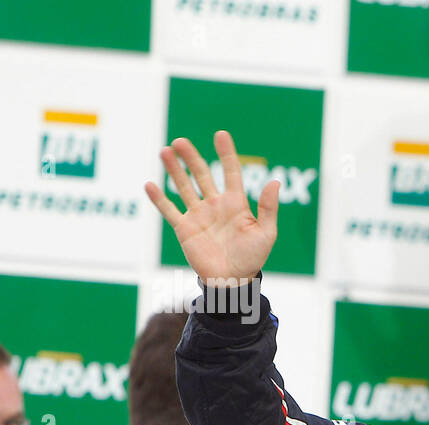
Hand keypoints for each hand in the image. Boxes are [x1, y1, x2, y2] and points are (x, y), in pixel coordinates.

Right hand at [144, 130, 278, 283]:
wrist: (233, 280)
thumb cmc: (253, 257)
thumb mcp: (266, 233)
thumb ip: (268, 208)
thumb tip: (275, 181)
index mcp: (236, 204)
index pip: (231, 172)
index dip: (226, 154)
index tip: (220, 135)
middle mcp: (216, 205)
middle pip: (202, 175)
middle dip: (192, 158)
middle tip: (180, 142)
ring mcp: (199, 215)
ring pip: (184, 187)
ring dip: (175, 170)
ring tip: (165, 151)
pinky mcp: (185, 228)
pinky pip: (169, 210)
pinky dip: (159, 198)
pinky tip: (149, 184)